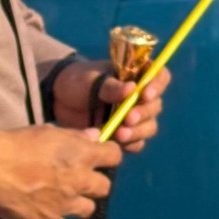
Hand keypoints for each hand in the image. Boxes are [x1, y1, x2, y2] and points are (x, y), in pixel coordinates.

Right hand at [0, 125, 124, 218]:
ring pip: (88, 209)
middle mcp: (79, 181)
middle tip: (80, 179)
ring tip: (65, 198)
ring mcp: (65, 204)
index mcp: (83, 155)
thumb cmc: (19, 143)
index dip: (109, 155)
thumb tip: (95, 135)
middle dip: (95, 182)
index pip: (115, 156)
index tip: (101, 156)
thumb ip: (75, 135)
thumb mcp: (50, 131)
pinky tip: (50, 214)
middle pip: (104, 187)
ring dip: (80, 203)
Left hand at [50, 62, 170, 150]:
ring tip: (119, 134)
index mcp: (136, 75)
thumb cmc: (77, 80)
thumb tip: (131, 89)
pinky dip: (130, 144)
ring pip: (149, 126)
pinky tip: (116, 143)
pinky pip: (136, 143)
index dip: (157, 85)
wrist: (58, 99)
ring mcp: (133, 116)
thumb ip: (109, 86)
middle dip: (144, 113)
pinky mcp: (124, 134)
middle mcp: (140, 96)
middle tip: (128, 118)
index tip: (145, 94)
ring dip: (139, 131)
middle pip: (155, 105)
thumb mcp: (90, 79)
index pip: (159, 76)